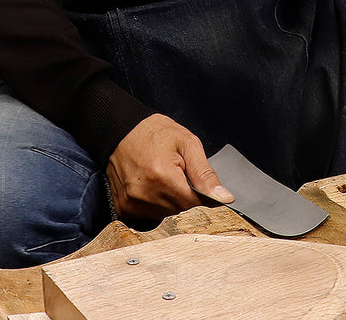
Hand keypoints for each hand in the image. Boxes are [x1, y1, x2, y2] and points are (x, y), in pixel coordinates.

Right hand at [106, 114, 233, 221]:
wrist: (121, 131)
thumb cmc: (154, 133)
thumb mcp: (187, 144)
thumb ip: (205, 174)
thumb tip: (224, 197)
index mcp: (162, 176)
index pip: (194, 202)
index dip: (198, 190)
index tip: (192, 177)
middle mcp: (145, 194)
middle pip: (180, 209)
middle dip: (183, 193)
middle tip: (174, 171)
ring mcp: (131, 203)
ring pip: (165, 213)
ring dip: (168, 199)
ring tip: (160, 176)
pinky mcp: (124, 208)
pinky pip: (149, 215)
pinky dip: (154, 203)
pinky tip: (149, 185)